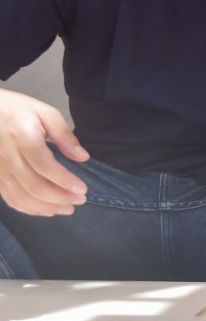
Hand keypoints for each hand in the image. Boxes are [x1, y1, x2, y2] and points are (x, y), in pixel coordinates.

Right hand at [0, 89, 89, 216]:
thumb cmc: (17, 110)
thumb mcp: (44, 112)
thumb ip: (64, 135)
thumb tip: (83, 157)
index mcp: (22, 137)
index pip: (44, 166)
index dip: (64, 180)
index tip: (83, 189)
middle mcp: (7, 156)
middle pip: (33, 185)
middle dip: (60, 197)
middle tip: (80, 200)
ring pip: (21, 197)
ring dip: (46, 207)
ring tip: (68, 209)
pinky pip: (10, 198)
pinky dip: (29, 209)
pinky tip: (46, 210)